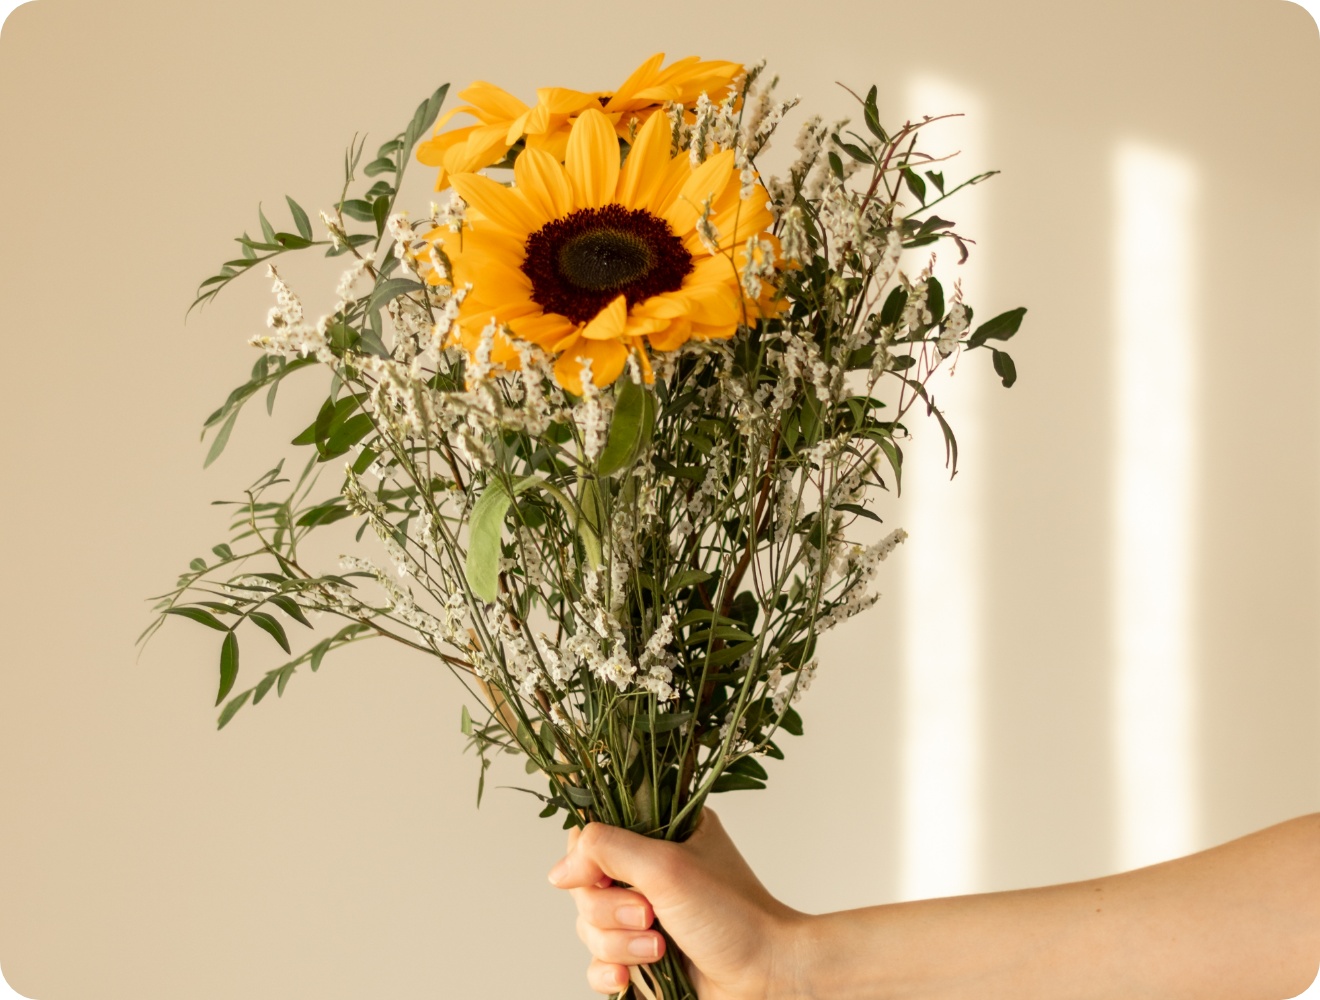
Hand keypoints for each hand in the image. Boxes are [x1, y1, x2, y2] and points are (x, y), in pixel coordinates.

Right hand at [546, 809, 807, 998]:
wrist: (768, 977)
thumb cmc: (732, 914)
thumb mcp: (666, 866)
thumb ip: (606, 851)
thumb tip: (558, 870)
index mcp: (660, 833)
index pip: (593, 835)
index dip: (588, 860)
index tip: (605, 878)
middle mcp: (649, 871)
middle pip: (584, 886)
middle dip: (609, 910)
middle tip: (650, 916)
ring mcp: (644, 917)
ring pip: (588, 928)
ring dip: (618, 944)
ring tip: (659, 950)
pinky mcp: (641, 958)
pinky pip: (597, 964)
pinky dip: (608, 972)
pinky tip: (629, 978)